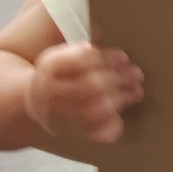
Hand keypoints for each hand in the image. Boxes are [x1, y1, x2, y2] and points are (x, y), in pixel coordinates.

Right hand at [25, 42, 142, 145]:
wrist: (35, 103)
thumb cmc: (60, 74)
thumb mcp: (63, 54)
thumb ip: (85, 49)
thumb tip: (112, 37)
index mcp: (49, 66)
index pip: (81, 60)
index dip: (106, 58)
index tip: (124, 57)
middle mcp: (49, 92)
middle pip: (90, 85)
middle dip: (118, 78)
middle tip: (137, 73)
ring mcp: (57, 115)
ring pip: (94, 110)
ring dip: (120, 99)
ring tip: (136, 90)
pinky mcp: (68, 134)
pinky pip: (93, 134)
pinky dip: (109, 127)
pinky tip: (121, 118)